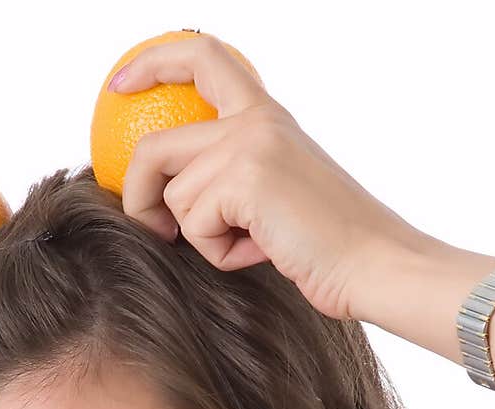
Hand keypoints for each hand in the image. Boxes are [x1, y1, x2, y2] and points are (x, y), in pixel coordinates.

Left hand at [110, 32, 433, 321]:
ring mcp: (248, 145)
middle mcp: (255, 119)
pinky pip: (194, 226)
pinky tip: (262, 252)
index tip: (120, 86)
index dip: (152, 65)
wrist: (374, 264)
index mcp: (267, 114)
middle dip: (138, 194)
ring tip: (252, 245)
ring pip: (175, 197)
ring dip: (202, 238)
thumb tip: (169, 193)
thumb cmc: (329, 247)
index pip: (202, 59)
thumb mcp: (276, 196)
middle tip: (156, 232)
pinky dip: (220, 254)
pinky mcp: (244, 178)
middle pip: (155, 145)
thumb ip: (233, 177)